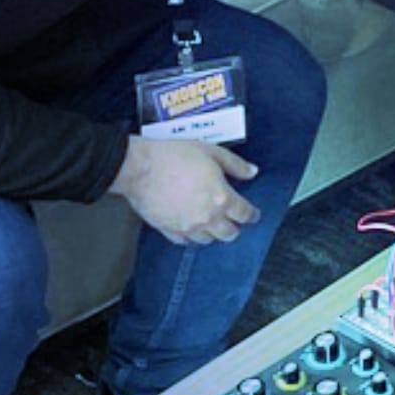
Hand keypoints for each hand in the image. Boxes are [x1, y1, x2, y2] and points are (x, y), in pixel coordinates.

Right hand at [110, 137, 262, 245]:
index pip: (244, 214)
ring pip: (208, 240)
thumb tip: (252, 172)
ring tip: (213, 225)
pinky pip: (185, 241)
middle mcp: (207, 217)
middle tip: (234, 221)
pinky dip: (191, 237)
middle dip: (234, 228)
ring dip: (213, 233)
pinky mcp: (169, 230)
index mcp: (221, 198)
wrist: (141, 167)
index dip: (252, 215)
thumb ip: (235, 165)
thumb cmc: (174, 156)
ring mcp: (187, 226)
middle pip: (229, 234)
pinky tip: (192, 229)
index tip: (253, 215)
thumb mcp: (212, 152)